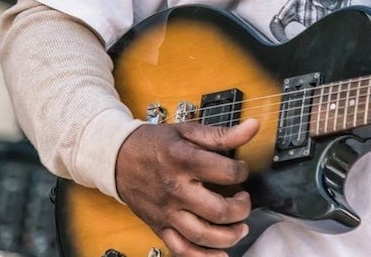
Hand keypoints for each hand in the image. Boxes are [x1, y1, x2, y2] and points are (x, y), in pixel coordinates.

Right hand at [115, 117, 259, 256]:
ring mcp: (167, 212)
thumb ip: (222, 133)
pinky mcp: (159, 227)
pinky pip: (181, 249)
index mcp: (184, 161)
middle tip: (244, 201)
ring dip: (228, 237)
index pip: (225, 172)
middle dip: (240, 210)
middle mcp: (176, 190)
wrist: (117, 158)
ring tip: (240, 228)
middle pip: (217, 210)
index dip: (242, 171)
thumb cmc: (155, 143)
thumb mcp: (188, 131)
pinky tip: (220, 254)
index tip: (243, 170)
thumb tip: (253, 126)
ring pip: (202, 235)